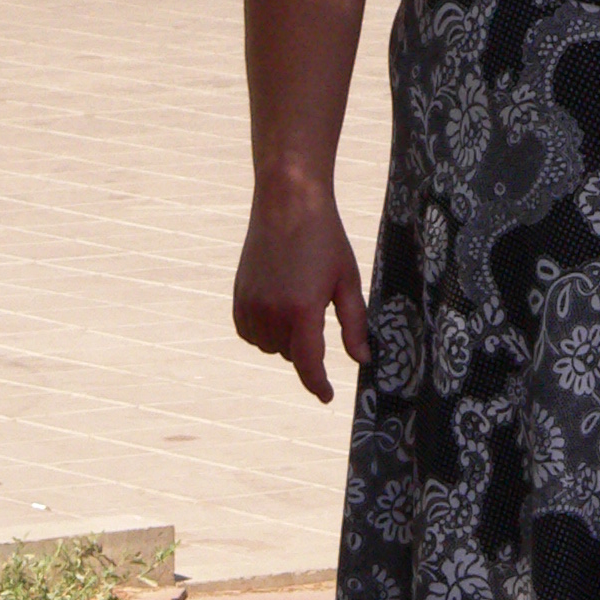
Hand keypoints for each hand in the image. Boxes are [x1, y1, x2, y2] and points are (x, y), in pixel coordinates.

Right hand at [233, 177, 370, 402]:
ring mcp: (251, 306)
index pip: (309, 365)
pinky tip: (277, 304)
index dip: (319, 385)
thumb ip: (355, 325)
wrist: (287, 203)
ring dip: (285, 338)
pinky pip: (251, 333)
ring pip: (270, 346)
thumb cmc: (325, 239)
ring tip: (297, 298)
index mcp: (303, 311)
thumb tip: (361, 360)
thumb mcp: (348, 281)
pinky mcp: (238, 299)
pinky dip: (264, 329)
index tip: (327, 396)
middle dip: (306, 344)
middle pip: (291, 355)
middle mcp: (272, 313)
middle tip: (317, 305)